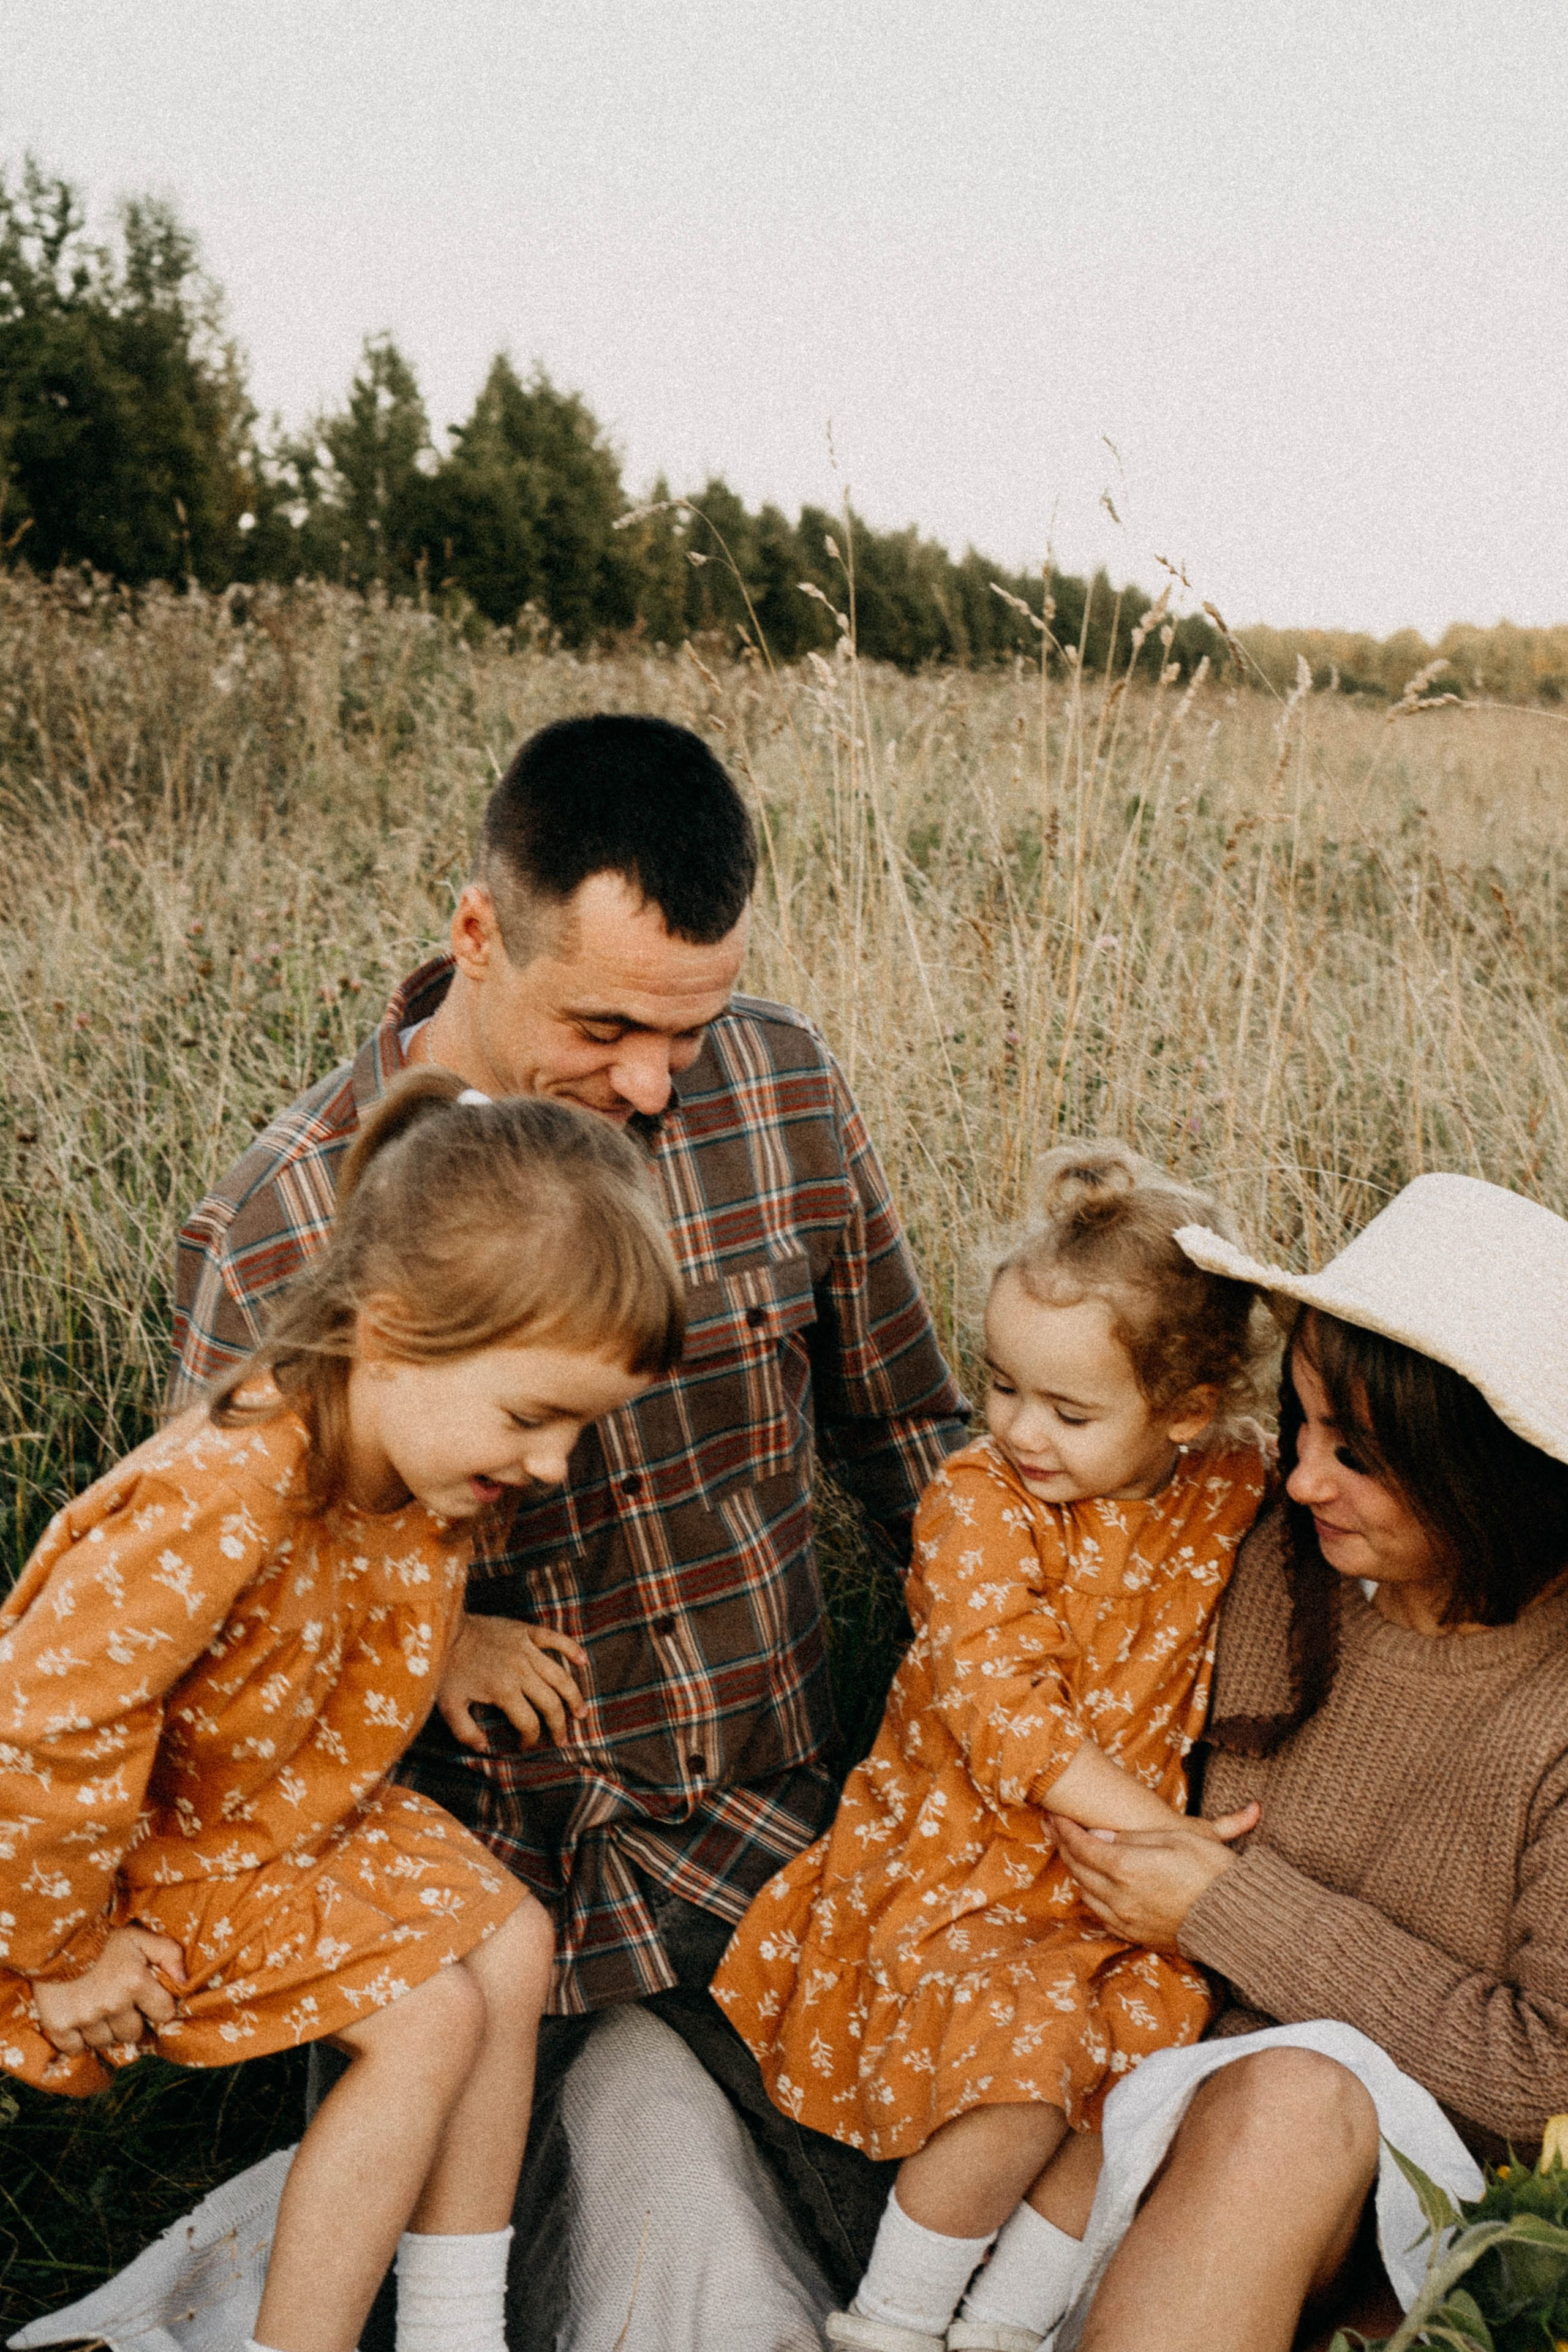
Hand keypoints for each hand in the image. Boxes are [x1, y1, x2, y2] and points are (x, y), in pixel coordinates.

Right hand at [33, 1927, 188, 2055]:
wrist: (54, 1938)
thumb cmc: (102, 1938)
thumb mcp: (139, 1937)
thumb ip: (168, 1954)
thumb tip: (185, 1981)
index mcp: (135, 1982)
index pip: (163, 2013)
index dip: (159, 2007)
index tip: (150, 2000)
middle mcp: (112, 2004)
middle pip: (134, 2033)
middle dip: (132, 2021)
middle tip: (122, 2005)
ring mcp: (85, 2017)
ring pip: (106, 2042)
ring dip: (106, 2031)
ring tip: (100, 2010)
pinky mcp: (59, 2025)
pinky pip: (77, 2049)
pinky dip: (80, 2040)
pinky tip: (81, 2022)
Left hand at [437, 1613, 589, 1751]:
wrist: (444, 1631)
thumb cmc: (446, 1670)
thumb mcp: (449, 1706)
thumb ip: (466, 1732)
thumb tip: (485, 1747)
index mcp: (503, 1690)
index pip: (529, 1723)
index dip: (530, 1739)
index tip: (525, 1746)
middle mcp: (521, 1671)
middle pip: (551, 1704)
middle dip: (559, 1725)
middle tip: (561, 1739)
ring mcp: (526, 1649)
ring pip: (560, 1677)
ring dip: (574, 1696)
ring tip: (581, 1712)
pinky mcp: (526, 1631)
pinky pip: (556, 1639)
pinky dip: (572, 1649)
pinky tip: (583, 1662)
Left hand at [1051, 1801, 1259, 1949]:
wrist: (1238, 1918)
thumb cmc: (1211, 1870)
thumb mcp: (1174, 1839)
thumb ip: (1131, 1839)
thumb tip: (1099, 1836)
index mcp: (1127, 1870)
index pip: (1083, 1846)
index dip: (1066, 1828)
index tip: (1056, 1814)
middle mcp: (1120, 1898)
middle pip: (1078, 1869)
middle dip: (1063, 1845)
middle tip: (1053, 1826)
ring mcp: (1127, 1921)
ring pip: (1085, 1894)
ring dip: (1074, 1871)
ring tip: (1070, 1851)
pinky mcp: (1137, 1936)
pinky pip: (1101, 1915)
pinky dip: (1090, 1896)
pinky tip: (1092, 1884)